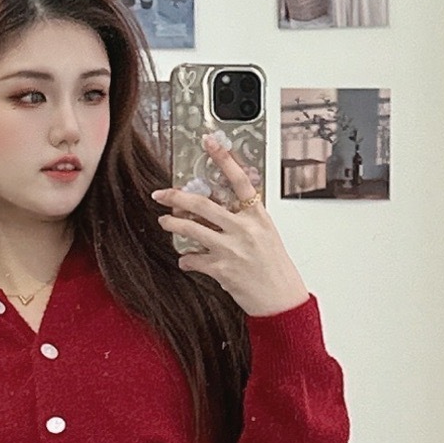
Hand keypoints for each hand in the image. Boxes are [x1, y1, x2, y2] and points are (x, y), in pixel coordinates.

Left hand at [151, 135, 309, 318]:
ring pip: (191, 229)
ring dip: (172, 225)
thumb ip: (244, 219)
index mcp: (257, 216)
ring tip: (165, 223)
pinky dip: (186, 259)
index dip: (223, 158)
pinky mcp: (222, 270)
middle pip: (202, 204)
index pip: (239, 179)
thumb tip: (217, 208)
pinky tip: (186, 259)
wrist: (282, 300)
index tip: (209, 142)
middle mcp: (243, 229)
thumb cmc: (275, 268)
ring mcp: (231, 249)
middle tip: (161, 195)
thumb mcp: (266, 235)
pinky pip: (194, 259)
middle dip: (176, 197)